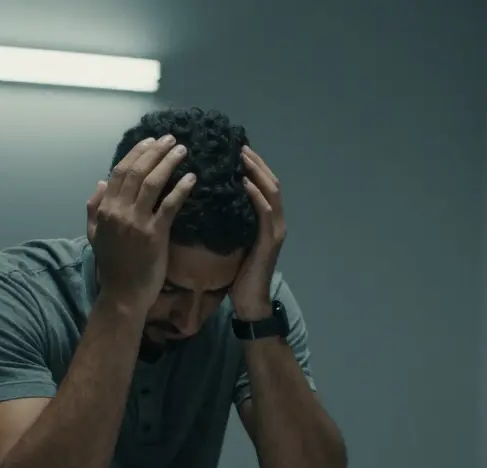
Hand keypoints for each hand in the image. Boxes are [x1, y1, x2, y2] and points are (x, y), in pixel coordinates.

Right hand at [85, 135, 194, 306]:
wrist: (123, 293)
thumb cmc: (113, 265)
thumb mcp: (94, 234)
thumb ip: (94, 207)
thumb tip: (101, 181)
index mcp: (105, 208)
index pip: (120, 172)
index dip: (136, 153)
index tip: (151, 141)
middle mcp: (119, 211)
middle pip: (137, 172)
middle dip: (155, 151)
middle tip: (171, 139)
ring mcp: (136, 222)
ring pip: (153, 183)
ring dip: (168, 162)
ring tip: (182, 150)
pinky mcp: (154, 234)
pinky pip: (169, 205)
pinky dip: (181, 188)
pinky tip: (191, 178)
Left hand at [231, 146, 286, 318]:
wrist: (250, 302)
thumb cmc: (239, 275)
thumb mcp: (232, 241)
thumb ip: (229, 221)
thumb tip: (210, 201)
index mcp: (267, 220)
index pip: (264, 185)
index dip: (254, 166)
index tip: (237, 149)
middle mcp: (276, 221)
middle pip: (270, 182)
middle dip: (256, 162)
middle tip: (238, 145)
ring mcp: (276, 230)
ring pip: (271, 192)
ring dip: (257, 172)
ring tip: (242, 156)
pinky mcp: (270, 240)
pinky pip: (265, 212)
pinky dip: (256, 195)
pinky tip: (244, 183)